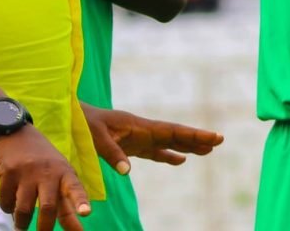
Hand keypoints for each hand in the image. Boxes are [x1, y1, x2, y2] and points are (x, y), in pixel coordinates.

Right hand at [0, 125, 89, 230]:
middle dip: (45, 227)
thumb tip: (75, 228)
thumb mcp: (57, 172)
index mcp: (64, 172)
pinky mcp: (8, 173)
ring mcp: (27, 172)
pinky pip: (6, 201)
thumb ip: (65, 199)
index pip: (75, 188)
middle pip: (48, 206)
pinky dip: (8, 208)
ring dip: (21, 223)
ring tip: (21, 228)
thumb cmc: (41, 158)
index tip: (86, 213)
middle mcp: (47, 172)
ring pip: (24, 208)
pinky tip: (10, 207)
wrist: (12, 132)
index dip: (80, 201)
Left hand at [81, 104, 223, 173]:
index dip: (193, 135)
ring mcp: (137, 138)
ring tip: (207, 151)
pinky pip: (154, 151)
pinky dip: (168, 156)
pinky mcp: (130, 146)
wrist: (69, 119)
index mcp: (138, 126)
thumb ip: (112, 154)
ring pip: (168, 143)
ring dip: (187, 146)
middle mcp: (142, 130)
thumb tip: (128, 171)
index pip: (172, 131)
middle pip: (175, 135)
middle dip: (196, 138)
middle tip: (219, 141)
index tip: (213, 137)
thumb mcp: (95, 139)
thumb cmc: (81, 126)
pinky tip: (180, 160)